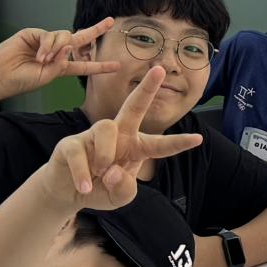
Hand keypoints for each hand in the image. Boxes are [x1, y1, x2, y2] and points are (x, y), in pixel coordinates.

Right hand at [0, 18, 123, 98]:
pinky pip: (49, 35)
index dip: (100, 66)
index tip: (117, 66)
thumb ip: (61, 65)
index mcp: (60, 66)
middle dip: (95, 30)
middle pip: (79, 39)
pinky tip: (39, 55)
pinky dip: (48, 45)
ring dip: (57, 49)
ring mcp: (44, 42)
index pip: (83, 65)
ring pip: (64, 37)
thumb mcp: (47, 76)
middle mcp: (55, 52)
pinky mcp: (33, 34)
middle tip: (110, 22)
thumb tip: (69, 47)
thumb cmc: (21, 80)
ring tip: (43, 60)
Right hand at [48, 67, 203, 211]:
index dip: (177, 142)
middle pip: (134, 106)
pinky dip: (83, 173)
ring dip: (106, 154)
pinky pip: (79, 152)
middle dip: (147, 88)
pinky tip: (85, 187)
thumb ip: (125, 188)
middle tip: (161, 70)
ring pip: (106, 127)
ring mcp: (93, 136)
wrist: (68, 195)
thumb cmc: (101, 189)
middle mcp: (117, 135)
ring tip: (101, 173)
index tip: (198, 139)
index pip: (159, 144)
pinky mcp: (71, 143)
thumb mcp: (120, 196)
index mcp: (135, 146)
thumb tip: (113, 172)